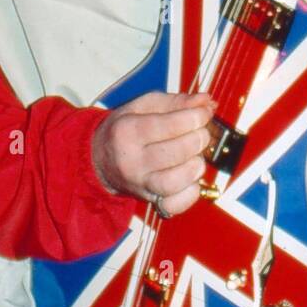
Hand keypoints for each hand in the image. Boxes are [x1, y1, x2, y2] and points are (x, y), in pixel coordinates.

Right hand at [91, 90, 215, 217]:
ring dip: (195, 166)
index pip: (168, 125)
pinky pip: (174, 204)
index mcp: (128, 131)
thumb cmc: (125, 129)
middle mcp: (132, 160)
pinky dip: (190, 192)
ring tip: (196, 155)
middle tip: (201, 133)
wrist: (100, 159)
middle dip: (198, 139)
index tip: (203, 113)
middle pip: (175, 153)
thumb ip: (177, 102)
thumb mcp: (144, 106)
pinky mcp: (149, 200)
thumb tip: (205, 101)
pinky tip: (191, 178)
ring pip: (174, 182)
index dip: (195, 117)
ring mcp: (140, 184)